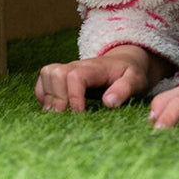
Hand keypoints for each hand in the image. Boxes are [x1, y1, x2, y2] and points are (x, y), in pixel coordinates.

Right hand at [36, 45, 168, 112]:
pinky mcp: (62, 75)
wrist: (123, 61)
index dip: (74, 96)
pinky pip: (44, 78)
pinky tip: (49, 107)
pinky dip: (42, 92)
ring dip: (48, 95)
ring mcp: (67, 68)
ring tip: (55, 115)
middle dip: (57, 97)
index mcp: (94, 68)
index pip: (75, 76)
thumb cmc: (129, 73)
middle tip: (64, 118)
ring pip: (47, 73)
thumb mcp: (135, 80)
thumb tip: (108, 102)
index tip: (79, 114)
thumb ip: (124, 90)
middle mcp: (76, 65)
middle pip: (56, 73)